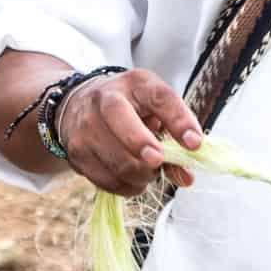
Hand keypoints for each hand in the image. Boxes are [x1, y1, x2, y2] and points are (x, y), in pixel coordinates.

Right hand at [55, 68, 202, 197]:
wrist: (78, 104)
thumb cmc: (129, 108)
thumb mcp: (155, 110)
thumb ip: (174, 139)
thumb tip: (186, 178)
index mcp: (136, 84)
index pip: (160, 98)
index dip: (179, 121)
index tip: (194, 143)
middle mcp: (106, 99)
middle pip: (123, 123)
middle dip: (142, 145)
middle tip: (158, 161)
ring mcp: (86, 126)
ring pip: (116, 160)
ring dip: (141, 175)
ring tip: (150, 172)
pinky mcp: (76, 152)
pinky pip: (106, 180)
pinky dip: (126, 186)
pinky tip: (134, 179)